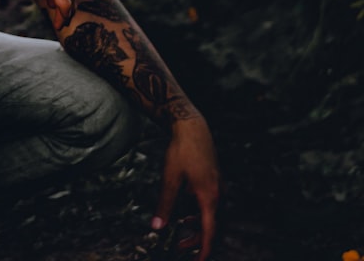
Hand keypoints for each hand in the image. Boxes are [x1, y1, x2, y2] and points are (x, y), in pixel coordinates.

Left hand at [153, 115, 219, 260]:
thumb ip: (165, 204)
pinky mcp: (214, 181)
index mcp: (209, 196)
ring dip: (197, 225)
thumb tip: (157, 227)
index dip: (204, 248)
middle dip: (197, 239)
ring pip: (212, 215)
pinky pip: (210, 204)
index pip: (210, 231)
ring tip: (181, 228)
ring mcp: (218, 187)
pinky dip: (200, 213)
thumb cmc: (181, 150)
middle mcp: (218, 194)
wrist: (192, 126)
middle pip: (212, 226)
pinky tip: (186, 211)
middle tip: (179, 248)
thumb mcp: (169, 178)